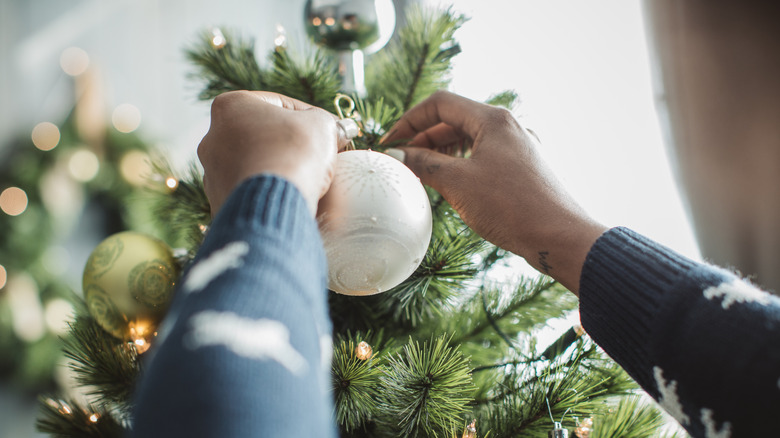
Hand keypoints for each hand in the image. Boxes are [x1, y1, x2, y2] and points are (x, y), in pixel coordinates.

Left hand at [198, 91, 347, 216]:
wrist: (274, 204)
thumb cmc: (295, 153)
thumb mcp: (322, 125)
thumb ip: (330, 123)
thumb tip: (341, 130)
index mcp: (230, 106)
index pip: (280, 104)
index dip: (311, 116)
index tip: (330, 130)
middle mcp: (212, 137)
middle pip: (264, 135)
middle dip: (292, 144)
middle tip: (321, 155)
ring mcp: (212, 173)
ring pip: (257, 165)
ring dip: (281, 168)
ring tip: (309, 179)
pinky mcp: (219, 203)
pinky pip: (252, 191)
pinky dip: (271, 192)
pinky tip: (293, 197)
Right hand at [384, 91, 606, 293]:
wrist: (558, 237)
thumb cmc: (511, 207)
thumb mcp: (458, 183)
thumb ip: (424, 163)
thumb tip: (398, 155)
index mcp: (493, 119)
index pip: (439, 104)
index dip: (409, 121)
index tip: (389, 143)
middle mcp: (508, 126)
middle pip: (454, 120)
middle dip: (423, 138)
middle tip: (400, 161)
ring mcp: (517, 147)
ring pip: (468, 139)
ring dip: (440, 151)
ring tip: (419, 172)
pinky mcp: (521, 167)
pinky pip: (482, 156)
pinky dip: (459, 164)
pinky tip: (447, 182)